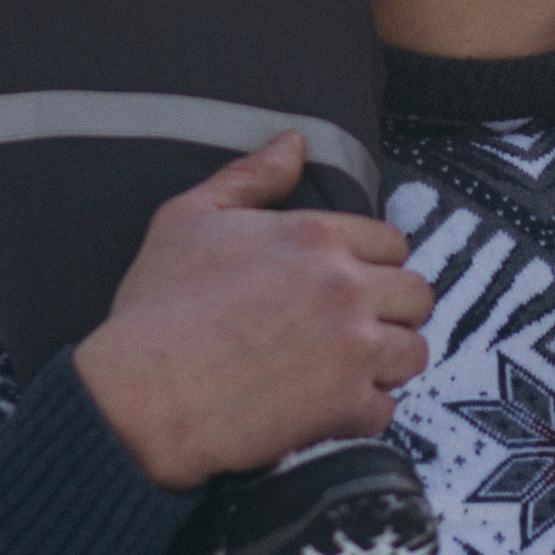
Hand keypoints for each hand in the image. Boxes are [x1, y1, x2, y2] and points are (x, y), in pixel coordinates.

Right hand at [73, 132, 435, 490]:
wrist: (138, 396)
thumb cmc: (156, 308)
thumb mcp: (189, 218)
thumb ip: (251, 175)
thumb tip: (294, 142)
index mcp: (316, 236)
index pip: (392, 242)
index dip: (371, 263)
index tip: (346, 284)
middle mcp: (346, 287)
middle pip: (416, 295)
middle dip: (390, 310)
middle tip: (351, 327)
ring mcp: (353, 349)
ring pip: (413, 352)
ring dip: (384, 361)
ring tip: (343, 368)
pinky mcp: (346, 408)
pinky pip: (385, 409)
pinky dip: (361, 412)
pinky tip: (323, 407)